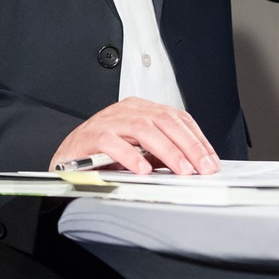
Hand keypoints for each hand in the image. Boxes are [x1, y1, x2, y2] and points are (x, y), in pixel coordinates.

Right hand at [50, 98, 220, 175]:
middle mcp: (127, 110)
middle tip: (203, 167)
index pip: (177, 117)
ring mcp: (109, 121)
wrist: (67, 157)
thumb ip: (161, 153)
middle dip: (188, 145)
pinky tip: (142, 169)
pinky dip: (130, 156)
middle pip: (164, 120)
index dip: (197, 138)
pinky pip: (113, 142)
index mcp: (141, 109)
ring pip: (143, 128)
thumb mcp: (138, 150)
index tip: (211, 160)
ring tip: (181, 169)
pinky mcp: (92, 136)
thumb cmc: (103, 153)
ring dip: (166, 150)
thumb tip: (193, 165)